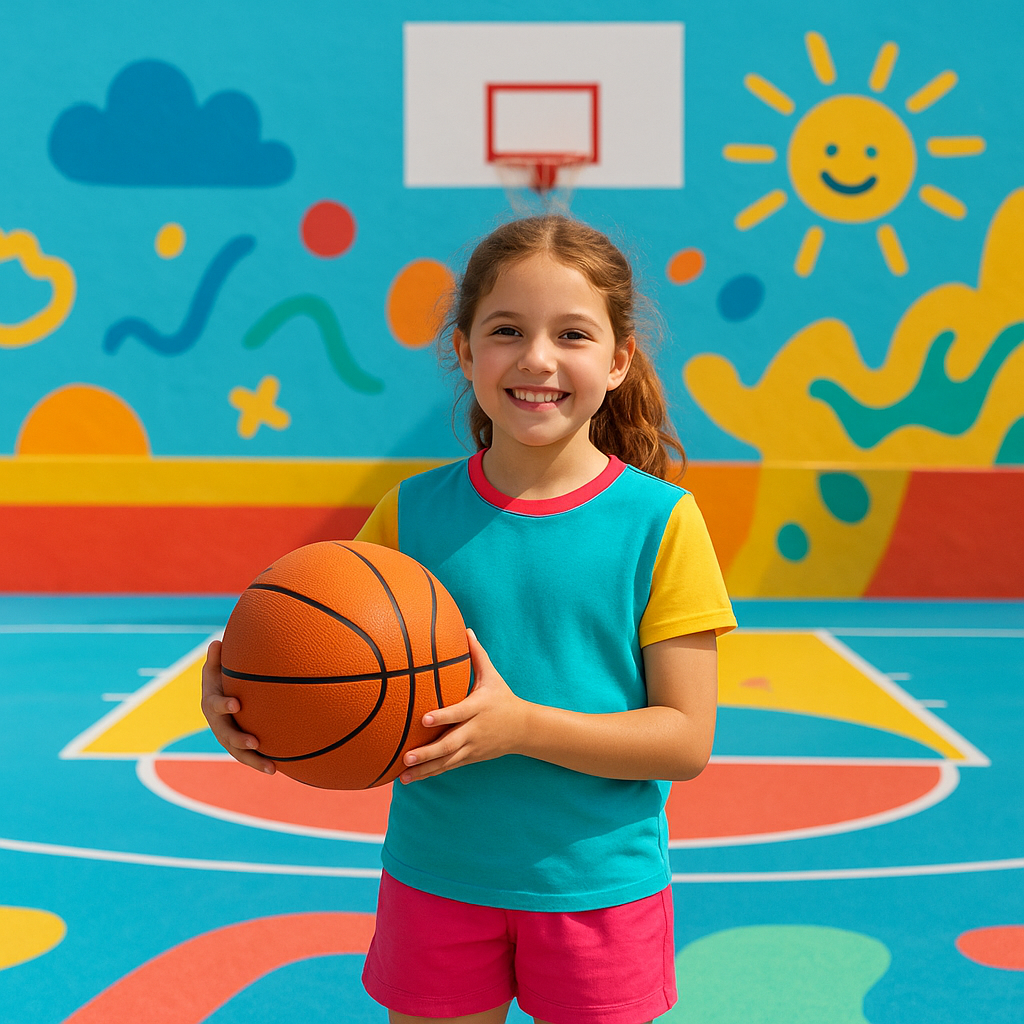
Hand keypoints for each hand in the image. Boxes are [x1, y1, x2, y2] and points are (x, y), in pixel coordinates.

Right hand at [200, 639, 275, 773]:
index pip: (215, 705)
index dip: (224, 705)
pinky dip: (260, 763)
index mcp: (211, 703)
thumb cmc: (219, 680)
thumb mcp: (214, 669)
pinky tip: (277, 769)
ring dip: (254, 760)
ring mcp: (227, 737)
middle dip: (239, 739)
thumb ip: (215, 658)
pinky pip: (248, 756)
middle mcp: (217, 724)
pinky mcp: (237, 746)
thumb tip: (216, 642)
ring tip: (271, 767)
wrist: (219, 701)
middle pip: (226, 735)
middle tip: (254, 742)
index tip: (237, 704)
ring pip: (238, 752)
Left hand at [399, 629, 529, 782]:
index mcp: (478, 708)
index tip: (424, 719)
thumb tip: (465, 629)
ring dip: (425, 769)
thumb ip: (477, 655)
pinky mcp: (470, 758)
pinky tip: (411, 779)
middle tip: (406, 756)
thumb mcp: (492, 676)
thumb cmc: (503, 697)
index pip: (459, 712)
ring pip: (447, 760)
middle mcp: (475, 730)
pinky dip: (430, 773)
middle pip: (450, 743)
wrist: (524, 729)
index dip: (442, 717)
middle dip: (428, 752)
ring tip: (403, 775)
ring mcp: (473, 747)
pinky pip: (448, 767)